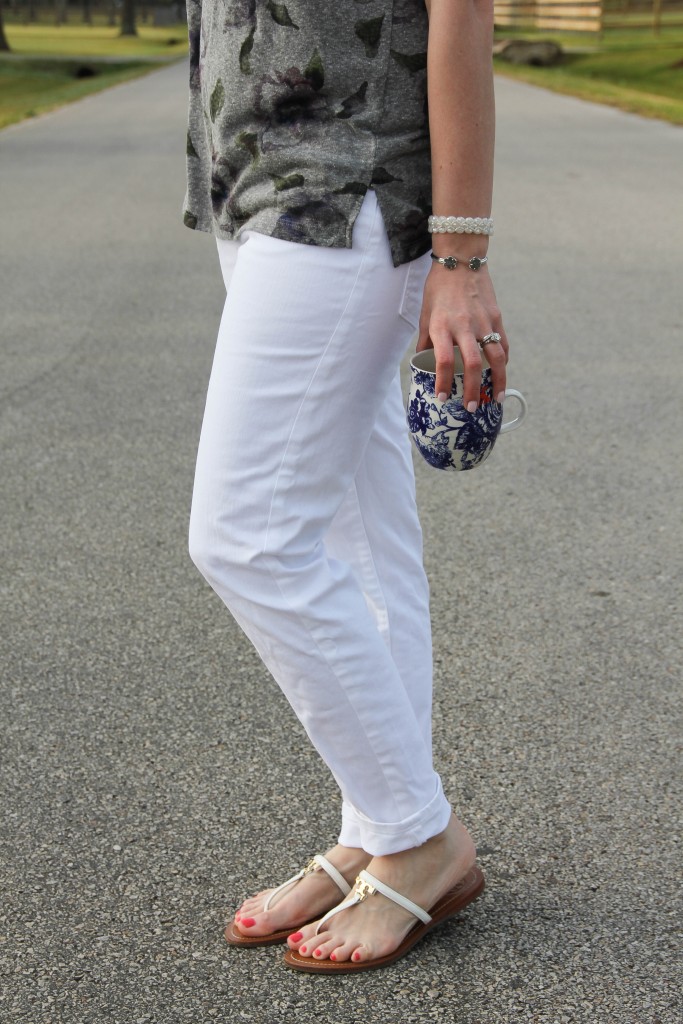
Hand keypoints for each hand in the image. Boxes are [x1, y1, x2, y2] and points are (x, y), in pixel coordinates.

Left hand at [416, 263, 508, 408]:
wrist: (461, 260)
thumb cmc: (439, 288)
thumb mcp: (425, 313)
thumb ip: (426, 339)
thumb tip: (423, 361)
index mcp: (441, 326)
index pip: (442, 360)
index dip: (442, 382)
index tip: (441, 398)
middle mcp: (463, 326)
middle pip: (471, 364)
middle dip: (471, 389)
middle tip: (470, 408)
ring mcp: (483, 322)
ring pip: (494, 357)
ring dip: (496, 381)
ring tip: (495, 399)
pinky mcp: (496, 317)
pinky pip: (502, 344)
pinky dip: (502, 362)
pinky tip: (500, 374)